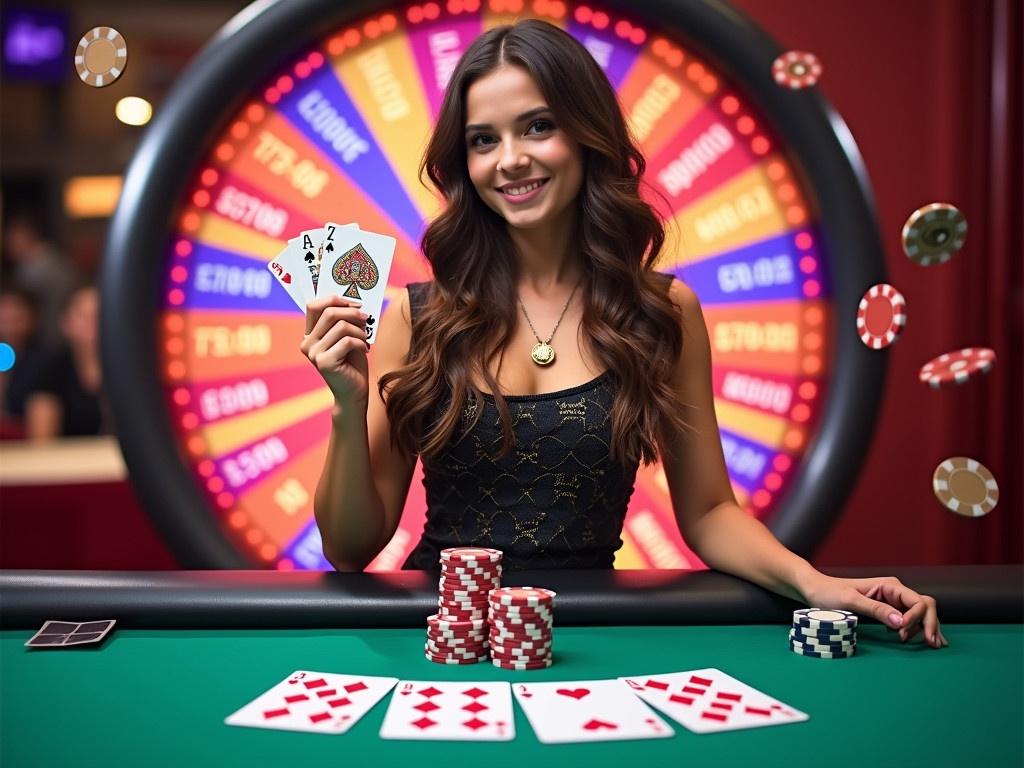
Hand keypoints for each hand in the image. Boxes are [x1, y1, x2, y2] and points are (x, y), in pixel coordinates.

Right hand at [300, 295, 369, 405]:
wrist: (354, 393)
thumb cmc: (352, 364)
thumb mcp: (347, 337)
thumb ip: (344, 321)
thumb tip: (355, 302)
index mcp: (310, 335)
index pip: (314, 306)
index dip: (334, 299)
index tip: (354, 302)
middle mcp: (307, 343)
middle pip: (329, 313)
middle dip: (352, 313)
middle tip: (366, 317)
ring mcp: (314, 353)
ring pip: (341, 326)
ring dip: (359, 331)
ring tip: (365, 340)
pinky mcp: (324, 362)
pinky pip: (347, 341)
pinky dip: (361, 342)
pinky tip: (365, 350)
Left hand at [799, 573, 947, 648]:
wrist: (814, 589)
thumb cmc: (828, 593)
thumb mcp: (850, 601)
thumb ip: (875, 610)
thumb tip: (901, 622)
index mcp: (889, 586)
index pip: (918, 601)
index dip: (918, 618)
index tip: (903, 633)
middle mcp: (894, 591)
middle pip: (925, 606)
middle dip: (931, 624)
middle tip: (933, 645)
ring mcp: (892, 600)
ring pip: (920, 613)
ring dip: (926, 627)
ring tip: (928, 645)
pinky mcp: (886, 609)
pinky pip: (909, 618)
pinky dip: (918, 628)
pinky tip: (923, 639)